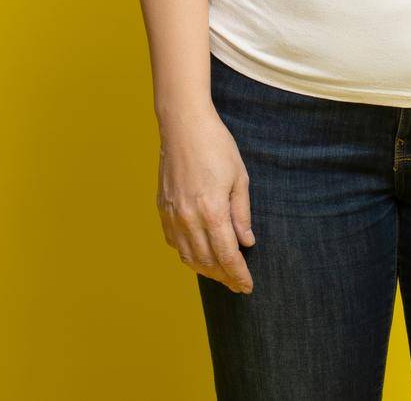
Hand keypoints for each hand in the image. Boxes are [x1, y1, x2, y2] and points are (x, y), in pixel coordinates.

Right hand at [156, 103, 256, 293]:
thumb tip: (246, 242)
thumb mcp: (239, 177)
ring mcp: (172, 215)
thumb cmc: (216, 146)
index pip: (227, 255)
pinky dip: (187, 254)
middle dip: (224, 277)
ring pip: (188, 256)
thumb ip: (241, 213)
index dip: (238, 274)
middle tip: (237, 284)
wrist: (183, 125)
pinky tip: (198, 254)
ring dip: (205, 270)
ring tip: (220, 274)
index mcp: (212, 211)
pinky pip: (174, 242)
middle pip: (207, 261)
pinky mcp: (162, 209)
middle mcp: (189, 218)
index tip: (248, 286)